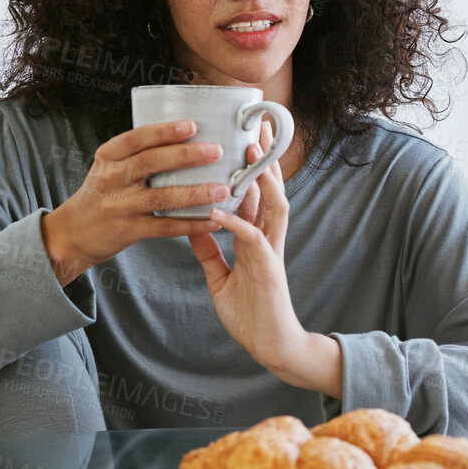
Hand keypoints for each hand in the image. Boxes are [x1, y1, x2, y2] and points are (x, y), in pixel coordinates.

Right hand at [41, 119, 227, 285]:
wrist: (72, 233)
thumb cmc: (100, 195)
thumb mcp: (108, 167)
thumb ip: (137, 154)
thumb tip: (184, 136)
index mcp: (108, 157)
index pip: (136, 139)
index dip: (164, 131)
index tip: (191, 125)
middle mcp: (111, 179)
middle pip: (150, 162)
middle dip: (186, 155)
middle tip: (215, 151)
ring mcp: (120, 206)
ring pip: (161, 196)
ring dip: (195, 193)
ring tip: (222, 189)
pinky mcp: (129, 230)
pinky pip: (164, 227)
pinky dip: (190, 224)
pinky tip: (211, 220)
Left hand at [188, 121, 343, 395]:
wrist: (269, 345)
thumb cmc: (249, 313)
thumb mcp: (220, 277)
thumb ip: (210, 252)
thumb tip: (194, 228)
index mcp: (258, 238)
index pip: (258, 193)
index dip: (254, 163)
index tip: (247, 135)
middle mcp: (269, 238)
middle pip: (273, 188)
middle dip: (268, 155)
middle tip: (260, 123)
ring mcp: (271, 251)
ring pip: (273, 204)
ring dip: (263, 176)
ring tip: (251, 149)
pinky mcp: (268, 268)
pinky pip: (251, 238)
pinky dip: (234, 221)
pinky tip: (218, 208)